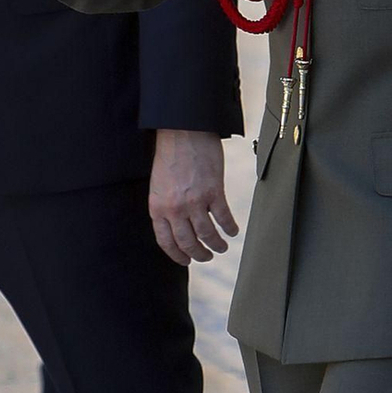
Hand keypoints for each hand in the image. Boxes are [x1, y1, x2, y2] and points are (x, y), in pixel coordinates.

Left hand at [149, 131, 237, 265]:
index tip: (186, 261)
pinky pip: (224, 218)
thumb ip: (166, 206)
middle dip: (199, 255)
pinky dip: (230, 228)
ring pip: (207, 235)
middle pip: (188, 243)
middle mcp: (175, 208)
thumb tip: (177, 226)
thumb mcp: (159, 185)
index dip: (177, 255)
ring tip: (222, 247)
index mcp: (158, 207)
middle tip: (207, 257)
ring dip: (216, 245)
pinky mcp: (213, 191)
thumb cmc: (170, 155)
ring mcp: (195, 201)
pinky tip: (233, 230)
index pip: (166, 241)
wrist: (183, 131)